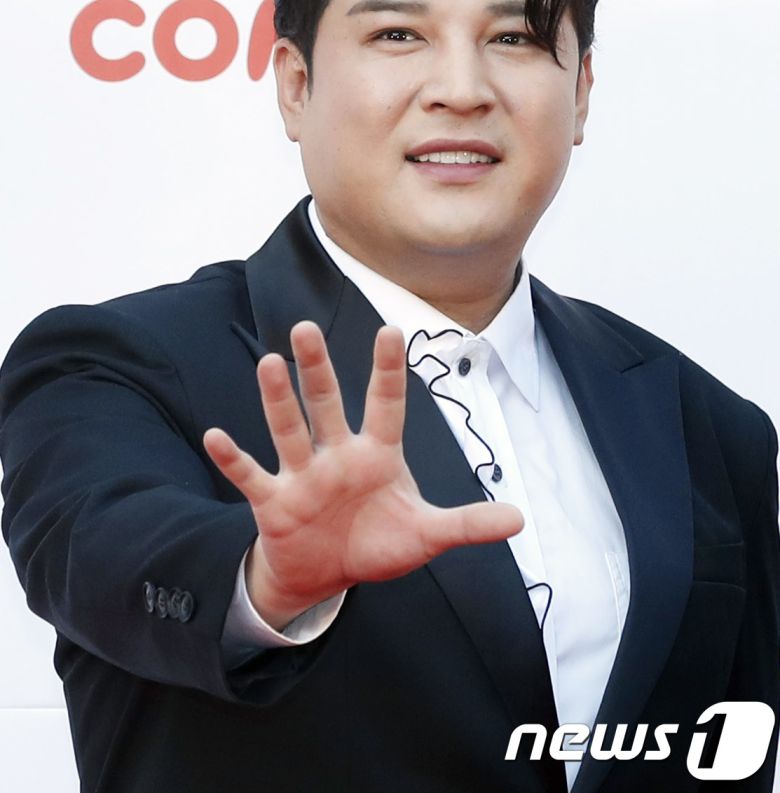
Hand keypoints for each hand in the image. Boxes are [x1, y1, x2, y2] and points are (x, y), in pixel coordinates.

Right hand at [204, 321, 522, 629]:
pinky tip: (217, 435)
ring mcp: (302, 475)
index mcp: (376, 455)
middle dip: (317, 368)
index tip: (391, 329)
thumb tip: (519, 520)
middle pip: (327, 404)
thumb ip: (466, 524)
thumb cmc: (376, 542)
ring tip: (269, 363)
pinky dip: (233, 459)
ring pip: (289, 429)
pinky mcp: (274, 501)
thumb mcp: (426, 536)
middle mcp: (337, 455)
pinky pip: (250, 476)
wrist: (327, 574)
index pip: (385, 405)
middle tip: (305, 328)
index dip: (388, 371)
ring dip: (278, 400)